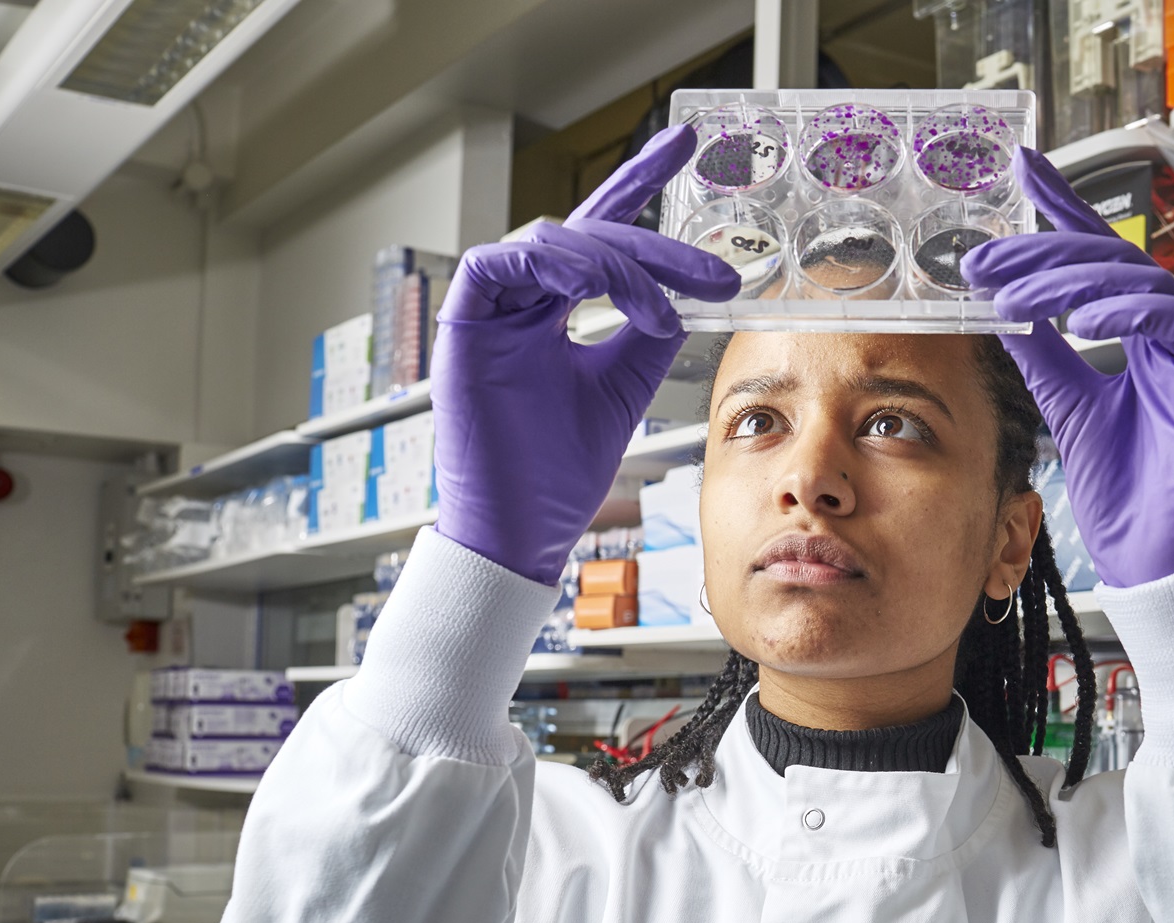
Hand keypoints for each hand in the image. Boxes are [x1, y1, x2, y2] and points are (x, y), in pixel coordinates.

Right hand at [431, 126, 738, 582]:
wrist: (523, 527)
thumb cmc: (560, 469)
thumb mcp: (625, 384)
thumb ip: (647, 329)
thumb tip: (685, 288)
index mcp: (553, 310)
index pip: (600, 233)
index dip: (638, 183)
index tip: (684, 144)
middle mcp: (520, 301)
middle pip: (587, 234)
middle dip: (654, 245)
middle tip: (711, 270)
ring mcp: (490, 309)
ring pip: (552, 242)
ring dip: (615, 263)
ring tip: (659, 305)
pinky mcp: (462, 322)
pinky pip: (503, 262)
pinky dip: (557, 267)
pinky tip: (598, 290)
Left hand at [962, 149, 1173, 588]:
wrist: (1154, 563)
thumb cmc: (1124, 495)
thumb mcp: (1067, 406)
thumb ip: (1044, 354)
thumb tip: (1005, 305)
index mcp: (1141, 338)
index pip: (1099, 261)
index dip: (1065, 211)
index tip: (1025, 170)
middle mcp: (1173, 338)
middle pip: (1115, 263)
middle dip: (1048, 251)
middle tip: (989, 258)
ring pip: (1145, 285)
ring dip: (1077, 281)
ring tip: (1023, 294)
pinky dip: (1133, 313)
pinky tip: (1082, 319)